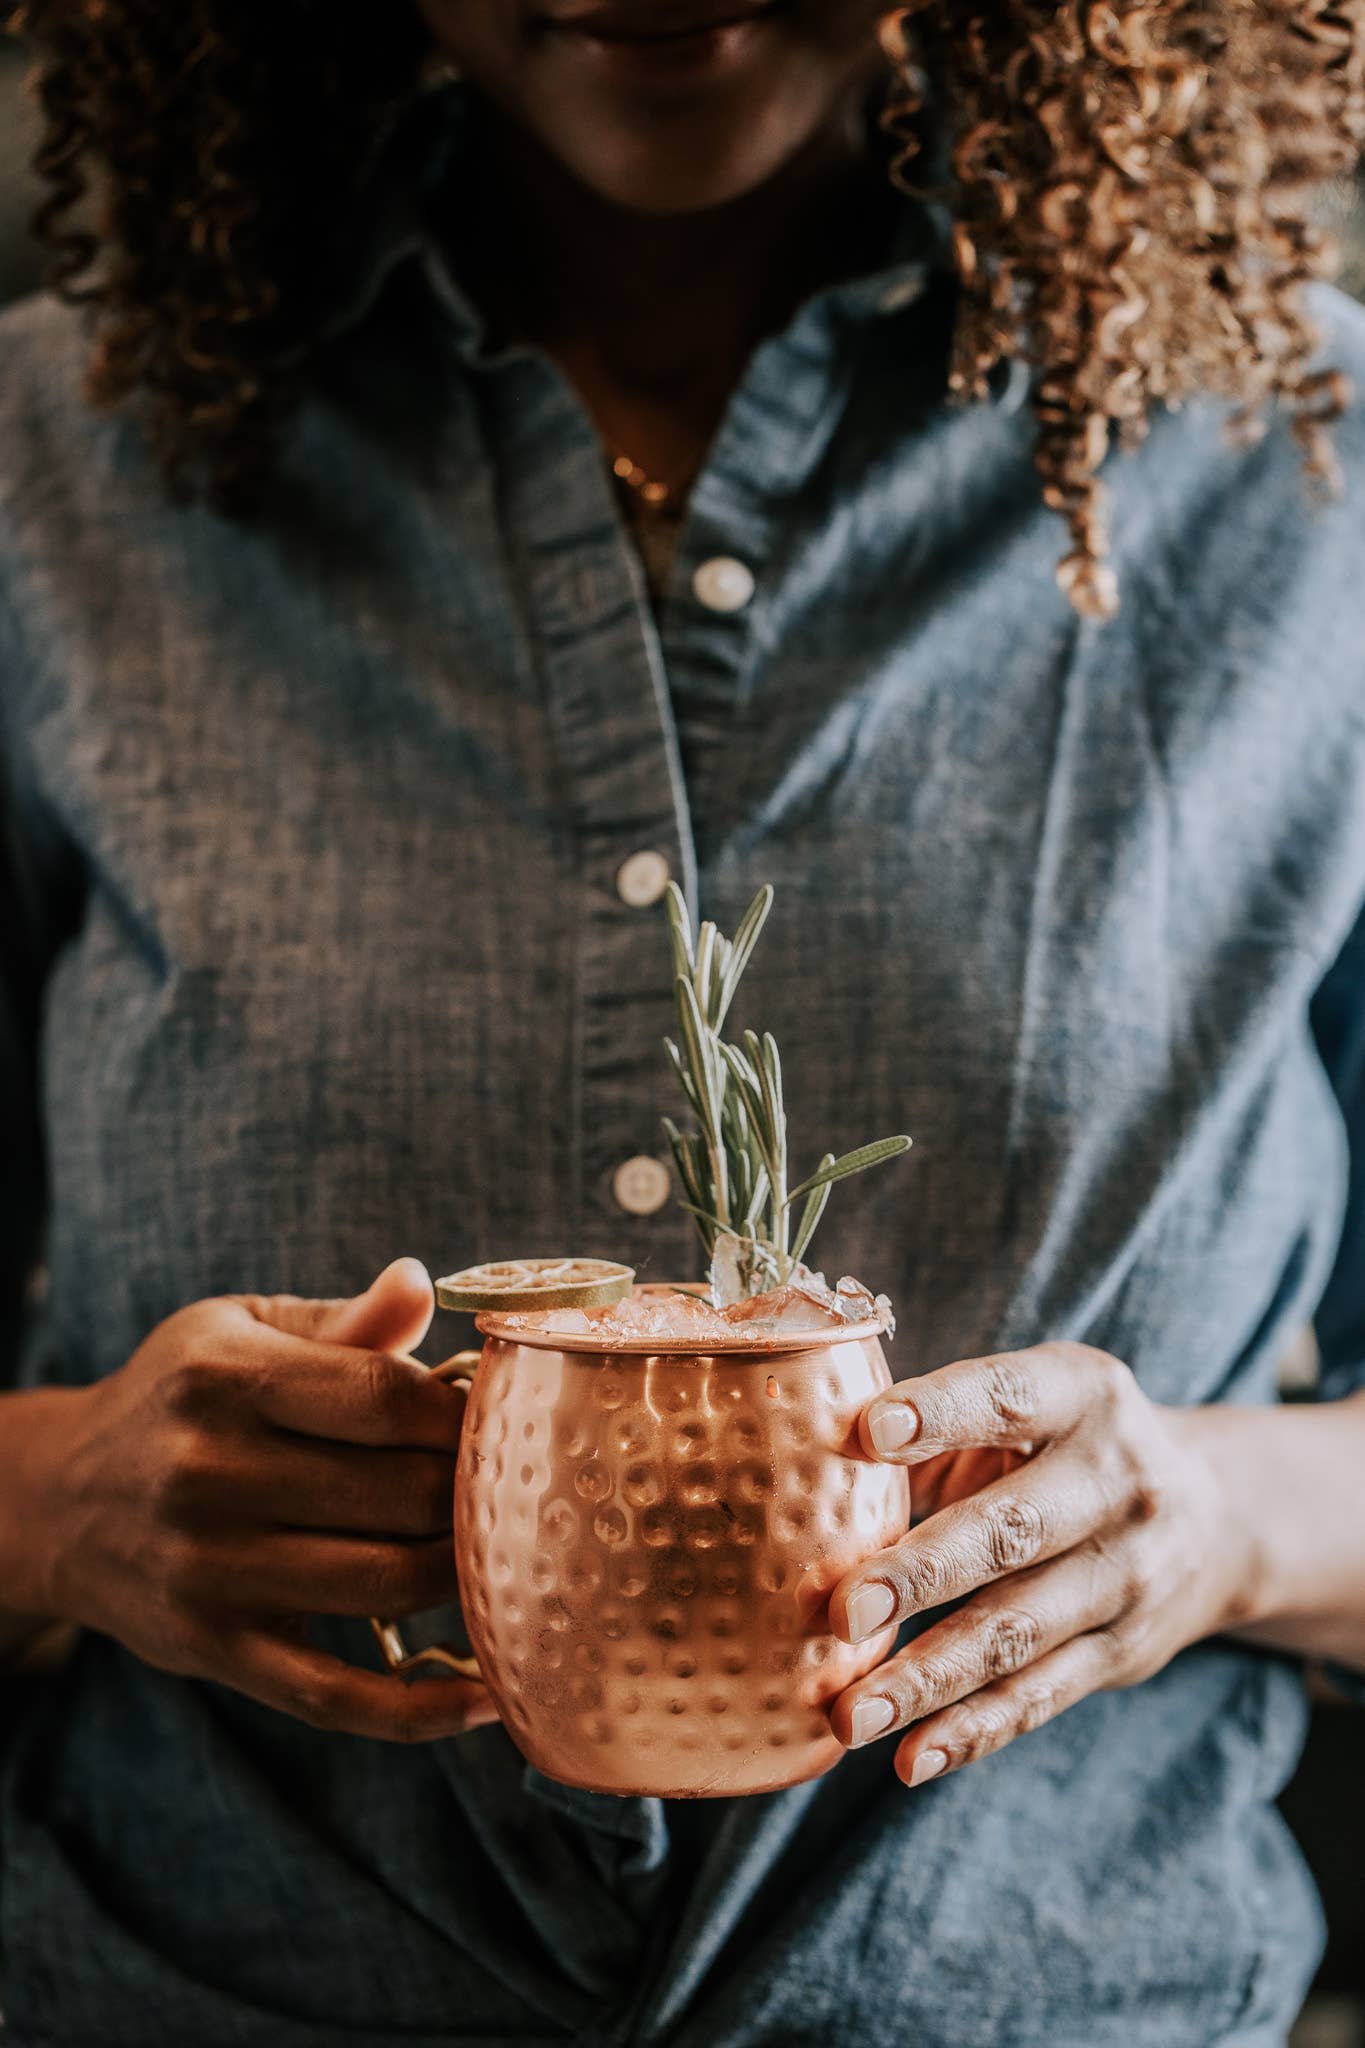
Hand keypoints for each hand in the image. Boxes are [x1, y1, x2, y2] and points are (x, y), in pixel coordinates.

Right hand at [28, 1260, 497, 1742]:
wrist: (60, 1497)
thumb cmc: (180, 1395)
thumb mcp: (240, 1331)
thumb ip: (340, 1320)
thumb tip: (420, 1284)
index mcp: (227, 1380)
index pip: (384, 1398)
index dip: (464, 1414)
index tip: (499, 1419)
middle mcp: (208, 1474)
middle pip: (400, 1495)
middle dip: (478, 1493)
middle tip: (517, 1489)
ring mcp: (209, 1570)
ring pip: (388, 1585)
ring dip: (468, 1575)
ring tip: (508, 1554)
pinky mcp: (211, 1647)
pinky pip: (334, 1697)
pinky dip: (420, 1710)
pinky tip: (487, 1696)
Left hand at [826, 1343, 1260, 1784]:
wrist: (1215, 1516)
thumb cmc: (1063, 1446)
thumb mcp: (1028, 1406)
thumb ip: (937, 1428)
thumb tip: (812, 1466)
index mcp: (1084, 1395)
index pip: (1008, 1398)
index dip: (941, 1414)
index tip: (867, 1433)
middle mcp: (1119, 1482)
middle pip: (1012, 1532)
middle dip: (922, 1575)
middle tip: (839, 1612)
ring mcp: (1129, 1575)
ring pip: (1019, 1632)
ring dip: (930, 1678)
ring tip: (851, 1714)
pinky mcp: (1124, 1651)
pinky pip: (1041, 1696)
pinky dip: (974, 1731)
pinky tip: (909, 1757)